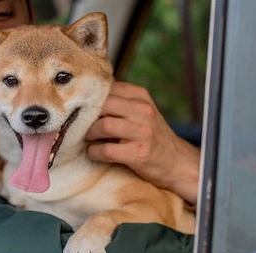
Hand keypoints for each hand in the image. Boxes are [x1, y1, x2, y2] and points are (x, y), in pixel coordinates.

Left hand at [85, 82, 199, 203]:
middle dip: (86, 116)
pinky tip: (94, 153)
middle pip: (103, 104)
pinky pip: (107, 150)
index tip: (79, 108)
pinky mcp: (139, 153)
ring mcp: (143, 131)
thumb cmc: (150, 136)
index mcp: (140, 96)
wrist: (177, 162)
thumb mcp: (140, 111)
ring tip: (88, 139)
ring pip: (103, 126)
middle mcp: (143, 110)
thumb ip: (119, 101)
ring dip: (89, 135)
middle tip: (79, 125)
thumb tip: (84, 96)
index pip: (107, 88)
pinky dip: (95, 152)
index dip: (89, 99)